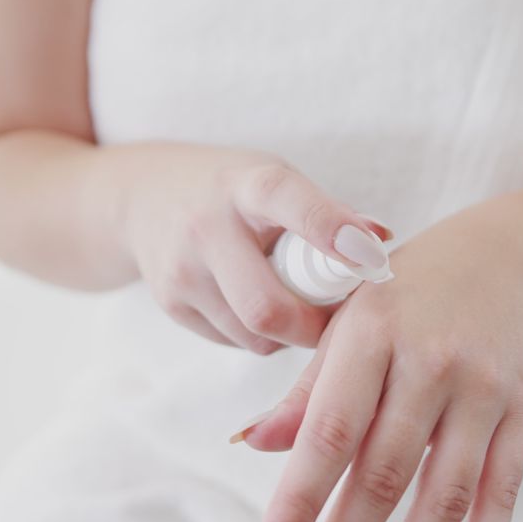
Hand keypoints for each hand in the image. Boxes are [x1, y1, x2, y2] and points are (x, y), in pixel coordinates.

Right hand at [114, 143, 391, 353]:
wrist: (141, 197)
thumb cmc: (231, 190)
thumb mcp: (273, 180)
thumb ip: (326, 211)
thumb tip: (381, 240)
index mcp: (246, 184)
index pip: (288, 202)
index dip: (332, 230)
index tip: (371, 257)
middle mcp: (207, 226)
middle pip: (267, 306)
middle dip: (314, 327)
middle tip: (336, 320)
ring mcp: (182, 270)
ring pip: (254, 334)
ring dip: (289, 335)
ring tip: (296, 306)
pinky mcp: (170, 303)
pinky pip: (234, 341)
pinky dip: (260, 335)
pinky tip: (257, 307)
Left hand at [236, 211, 522, 521]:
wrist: (496, 260)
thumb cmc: (405, 297)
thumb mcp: (346, 325)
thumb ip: (304, 391)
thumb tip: (252, 445)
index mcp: (373, 332)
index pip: (330, 430)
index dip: (300, 495)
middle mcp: (431, 360)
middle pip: (384, 470)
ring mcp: (482, 387)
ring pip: (445, 489)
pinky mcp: (521, 407)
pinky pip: (503, 484)